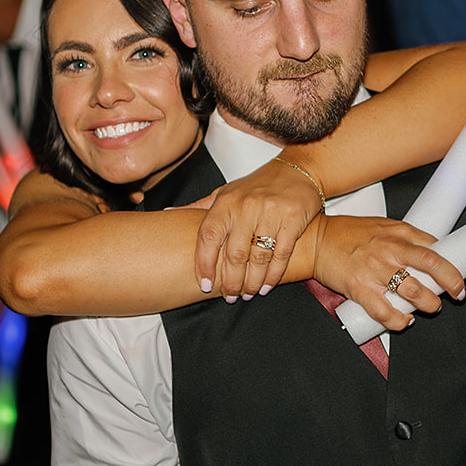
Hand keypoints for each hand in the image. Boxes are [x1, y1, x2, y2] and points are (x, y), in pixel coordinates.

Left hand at [189, 159, 325, 300]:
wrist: (298, 169)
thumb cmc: (257, 185)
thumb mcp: (225, 192)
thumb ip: (200, 207)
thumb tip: (167, 212)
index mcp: (226, 202)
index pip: (208, 237)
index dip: (204, 264)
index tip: (205, 285)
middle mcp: (246, 206)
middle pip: (234, 254)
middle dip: (231, 281)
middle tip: (230, 296)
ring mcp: (270, 212)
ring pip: (258, 257)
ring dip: (252, 281)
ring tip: (248, 293)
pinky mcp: (292, 219)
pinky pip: (281, 254)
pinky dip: (273, 275)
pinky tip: (266, 286)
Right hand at [311, 215, 464, 330]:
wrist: (315, 240)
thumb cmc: (348, 234)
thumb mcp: (382, 226)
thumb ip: (406, 238)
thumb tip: (433, 251)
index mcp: (397, 233)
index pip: (433, 248)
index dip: (451, 266)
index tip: (458, 279)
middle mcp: (388, 250)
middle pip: (430, 265)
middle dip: (450, 284)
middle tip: (455, 294)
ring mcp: (374, 270)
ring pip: (412, 291)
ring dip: (428, 304)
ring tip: (431, 307)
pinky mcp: (359, 289)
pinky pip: (385, 312)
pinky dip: (399, 321)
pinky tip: (405, 321)